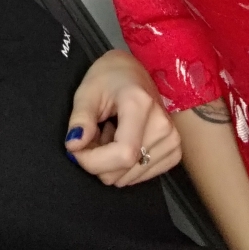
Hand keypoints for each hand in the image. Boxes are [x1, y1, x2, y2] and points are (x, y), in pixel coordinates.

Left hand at [65, 48, 182, 186]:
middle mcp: (162, 125)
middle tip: (94, 135)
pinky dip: (125, 166)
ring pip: (128, 177)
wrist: (132, 72)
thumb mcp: (87, 92)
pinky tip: (123, 141)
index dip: (94, 161)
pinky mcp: (174, 151)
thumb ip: (80, 119)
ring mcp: (172, 140)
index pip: (123, 154)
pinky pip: (141, 176)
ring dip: (111, 163)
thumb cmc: (107, 79)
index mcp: (141, 104)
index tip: (76, 149)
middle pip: (124, 170)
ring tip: (111, 134)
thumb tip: (74, 146)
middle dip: (98, 160)